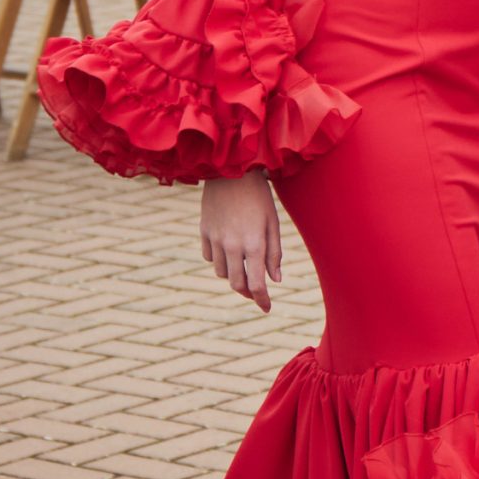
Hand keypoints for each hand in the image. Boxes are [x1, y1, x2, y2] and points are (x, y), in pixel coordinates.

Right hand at [199, 169, 282, 310]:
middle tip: (256, 292)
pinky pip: (210, 257)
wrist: (232, 170)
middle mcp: (233, 245)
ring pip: (222, 273)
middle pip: (237, 284)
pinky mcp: (204, 231)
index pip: (257, 284)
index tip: (267, 308)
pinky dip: (220, 260)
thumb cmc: (259, 196)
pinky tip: (228, 251)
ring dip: (234, 275)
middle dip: (248, 292)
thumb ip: (274, 253)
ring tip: (244, 267)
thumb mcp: (272, 223)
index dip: (262, 300)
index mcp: (254, 243)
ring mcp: (216, 239)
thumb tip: (275, 280)